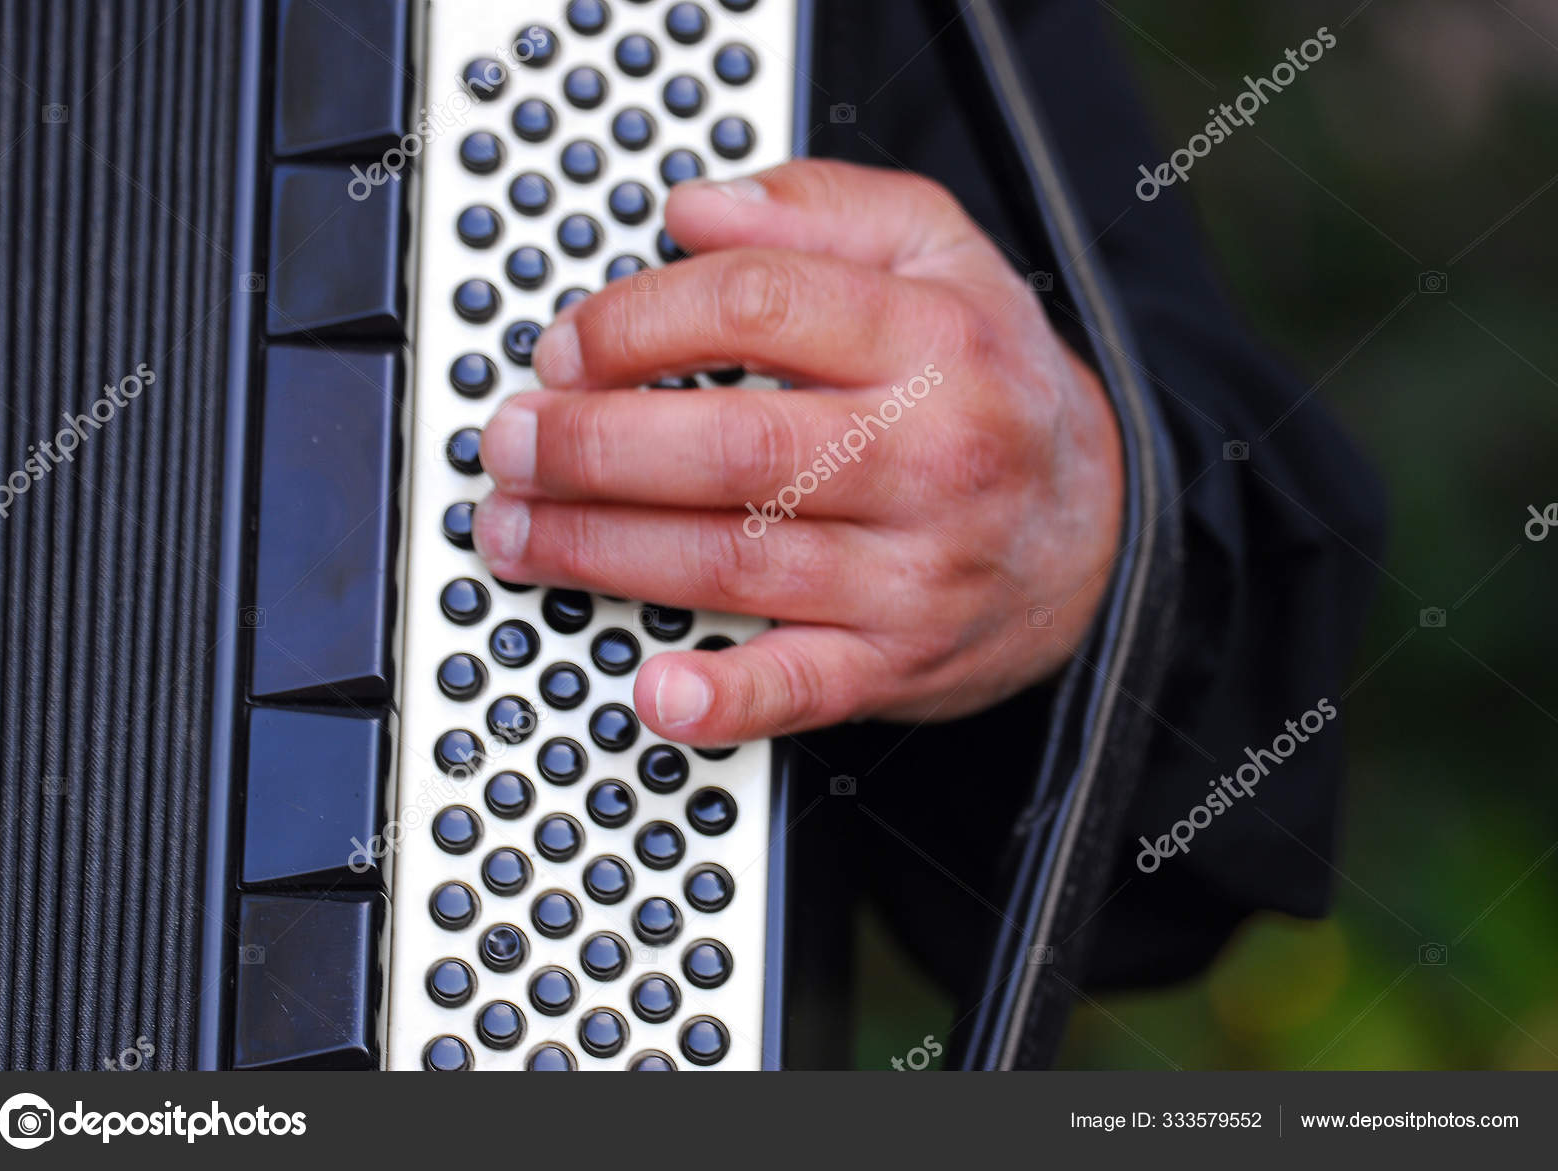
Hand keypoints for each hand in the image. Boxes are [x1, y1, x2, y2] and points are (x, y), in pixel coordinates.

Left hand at [475, 160, 1123, 745]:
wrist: (1095, 529)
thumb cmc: (993, 384)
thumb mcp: (940, 253)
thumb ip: (821, 209)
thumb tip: (694, 209)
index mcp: (931, 339)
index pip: (757, 306)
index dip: (635, 322)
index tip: (567, 348)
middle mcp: (927, 456)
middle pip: (730, 445)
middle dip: (591, 445)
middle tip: (510, 443)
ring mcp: (913, 571)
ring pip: (736, 561)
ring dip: (603, 551)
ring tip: (519, 532)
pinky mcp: (898, 662)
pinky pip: (803, 689)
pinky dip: (724, 698)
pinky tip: (654, 690)